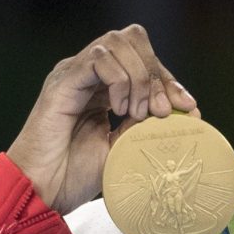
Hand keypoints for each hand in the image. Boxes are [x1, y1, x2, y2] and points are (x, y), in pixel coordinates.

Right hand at [7, 24, 198, 214]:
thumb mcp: (126, 146)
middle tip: (161, 111)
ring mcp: (73, 74)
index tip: (188, 106)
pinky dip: (119, 81)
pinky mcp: (61, 82)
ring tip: (137, 113)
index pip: (144, 60)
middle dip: (157, 73)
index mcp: (103, 86)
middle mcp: (87, 74)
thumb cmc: (77, 174)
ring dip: (139, 78)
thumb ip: (150, 124)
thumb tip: (190, 110)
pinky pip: (99, 58)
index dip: (169, 79)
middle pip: (133, 40)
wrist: (43, 193)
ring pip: (117, 43)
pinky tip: (117, 109)